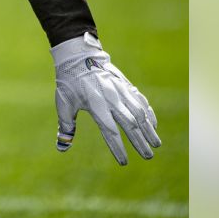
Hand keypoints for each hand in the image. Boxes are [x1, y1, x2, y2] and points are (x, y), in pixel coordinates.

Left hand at [52, 32, 160, 164]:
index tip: (124, 162)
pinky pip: (141, 100)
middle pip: (129, 124)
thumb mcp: (63, 103)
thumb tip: (62, 148)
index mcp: (95, 104)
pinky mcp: (126, 84)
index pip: (110, 131)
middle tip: (148, 157)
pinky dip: (149, 113)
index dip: (118, 148)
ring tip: (156, 144)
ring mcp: (121, 90)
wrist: (78, 56)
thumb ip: (66, 126)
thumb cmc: (69, 82)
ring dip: (149, 129)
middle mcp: (111, 98)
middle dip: (140, 141)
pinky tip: (153, 125)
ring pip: (139, 112)